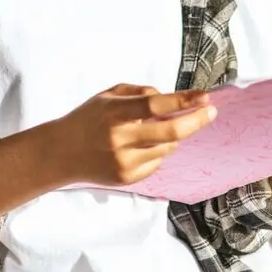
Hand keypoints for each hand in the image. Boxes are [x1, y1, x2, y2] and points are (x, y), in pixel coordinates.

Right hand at [53, 84, 216, 186]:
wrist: (61, 153)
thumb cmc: (87, 119)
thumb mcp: (108, 95)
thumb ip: (140, 93)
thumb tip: (170, 100)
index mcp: (115, 113)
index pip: (156, 105)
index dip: (184, 100)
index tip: (204, 96)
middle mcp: (121, 139)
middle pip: (171, 131)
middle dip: (196, 121)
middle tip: (210, 112)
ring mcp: (125, 162)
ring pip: (167, 148)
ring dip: (170, 137)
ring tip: (150, 131)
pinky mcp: (127, 178)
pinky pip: (157, 163)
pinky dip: (156, 153)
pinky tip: (137, 148)